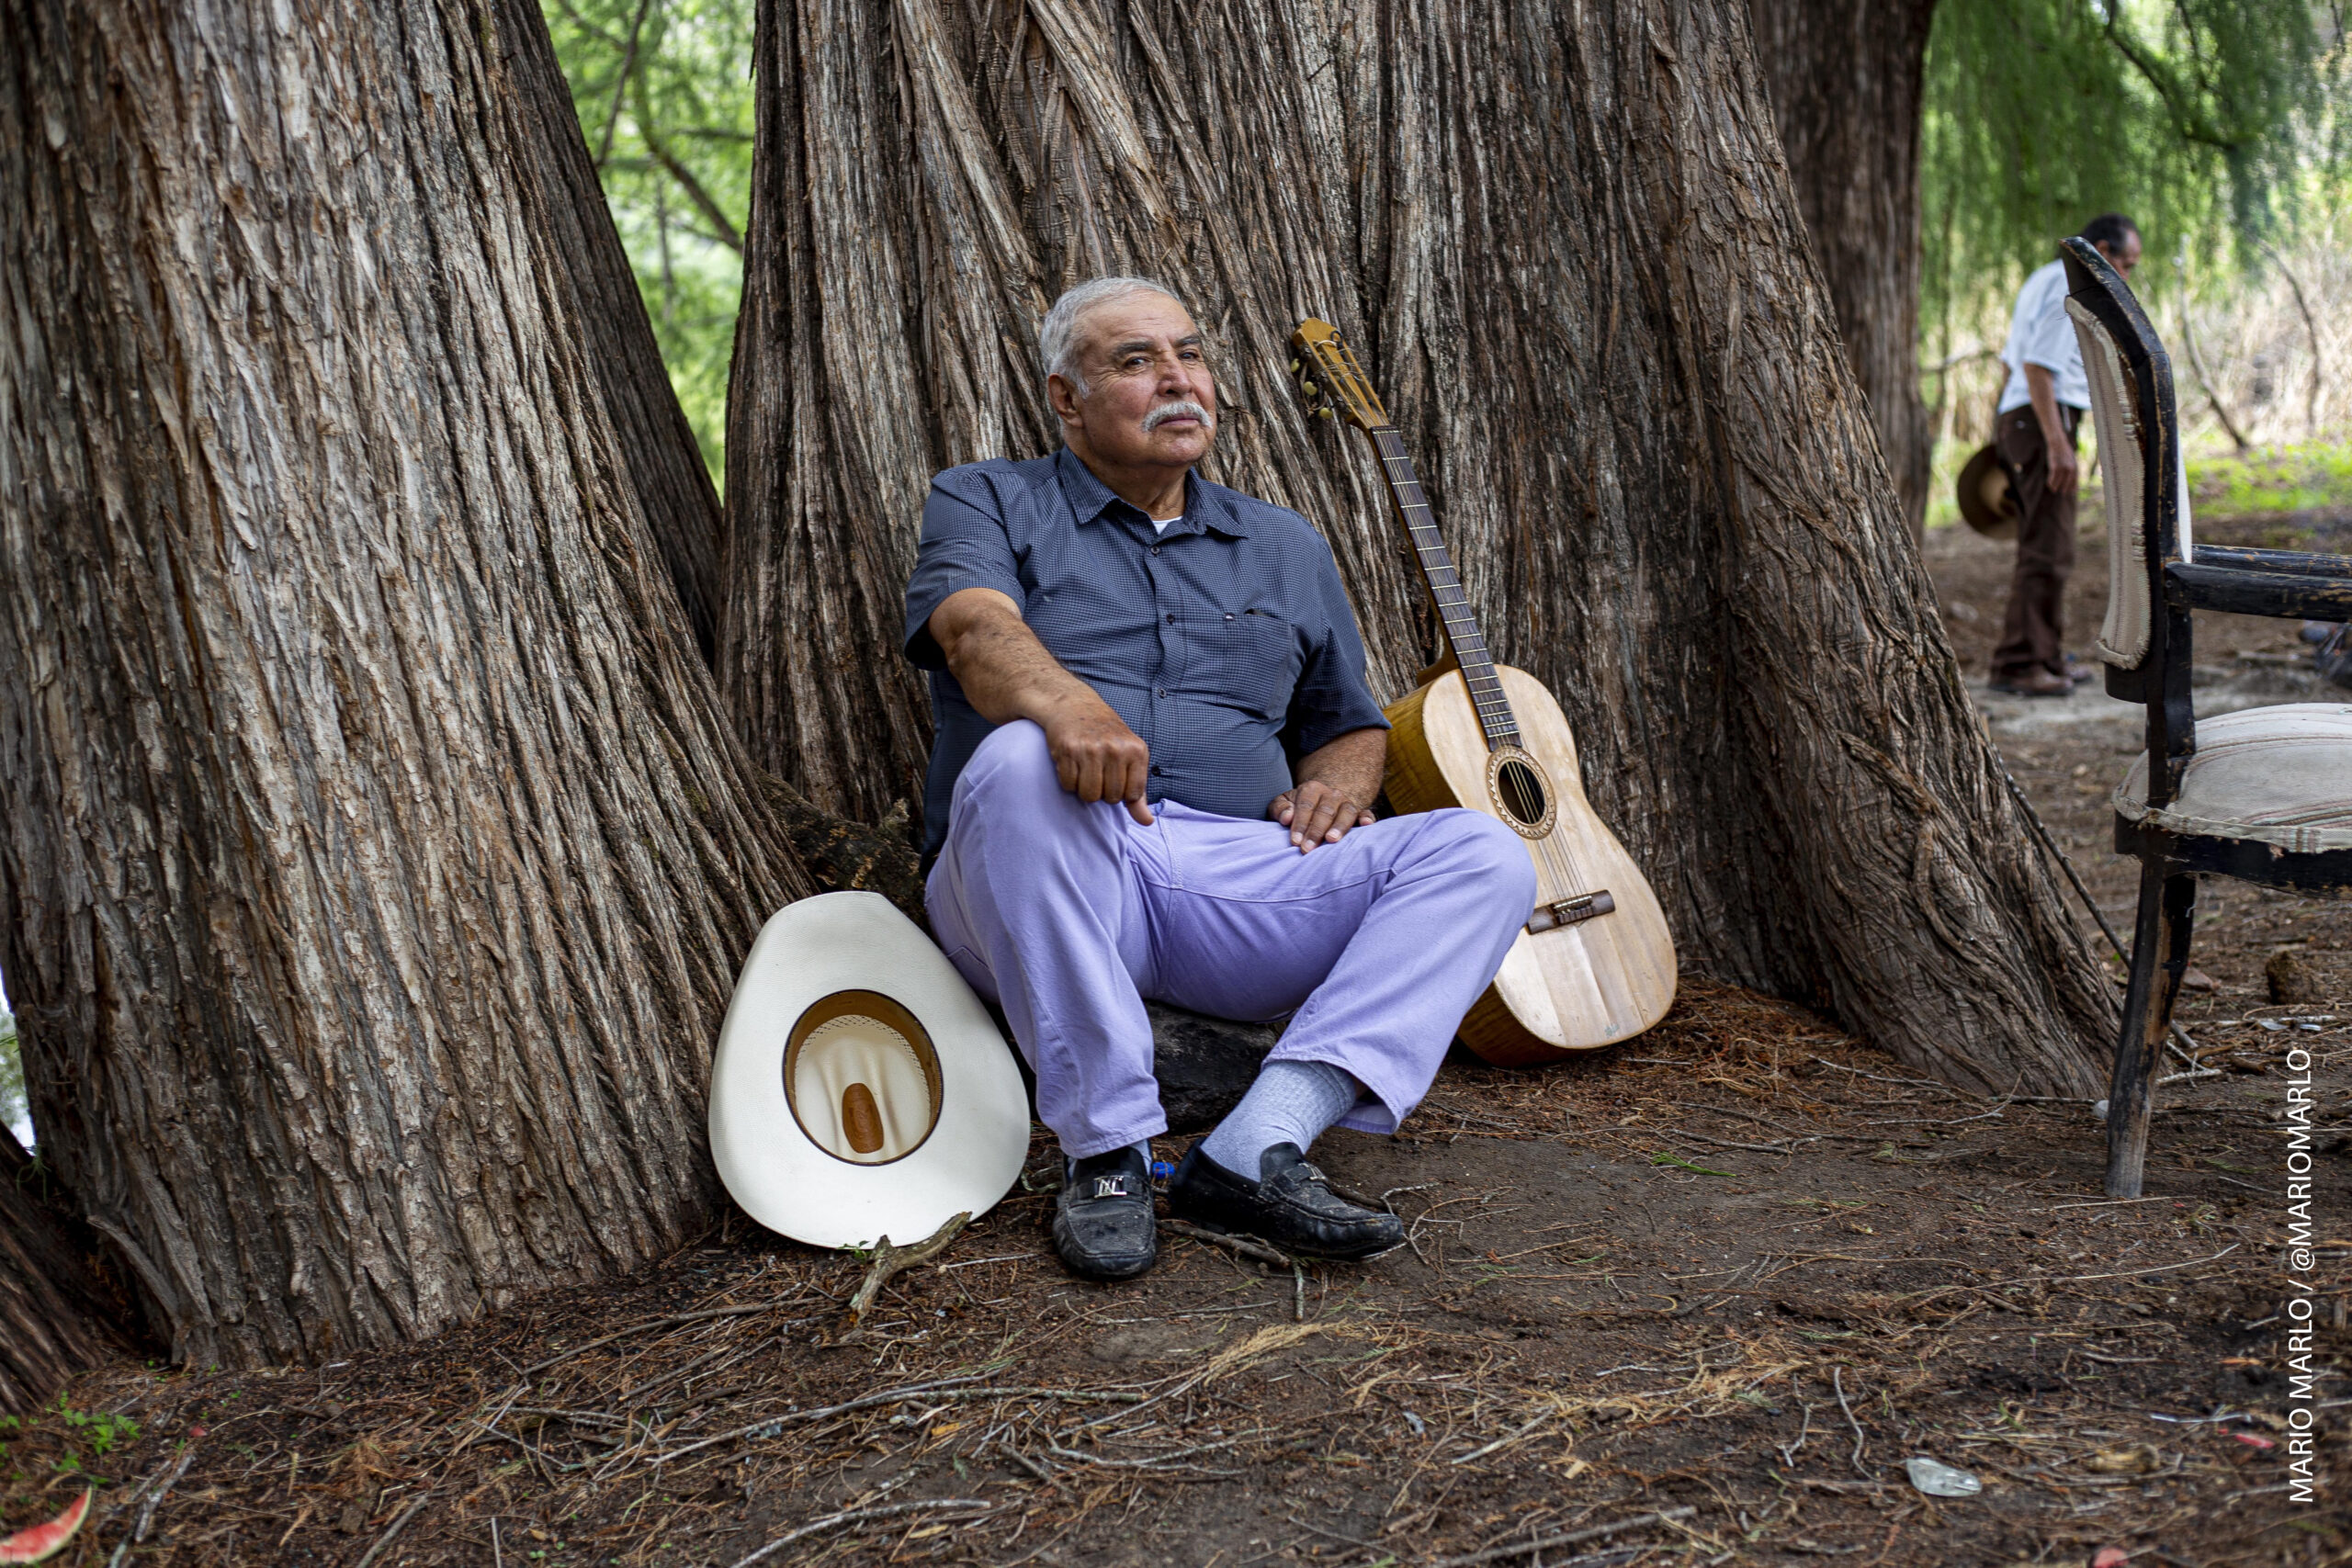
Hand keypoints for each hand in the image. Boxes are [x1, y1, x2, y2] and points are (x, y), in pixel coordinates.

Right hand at [1042, 695, 1153, 823]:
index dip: (1122, 793)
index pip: (1132, 795)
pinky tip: (1072, 764)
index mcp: (1136, 751)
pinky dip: (1068, 781)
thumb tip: (1146, 822)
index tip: (1116, 778)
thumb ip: (1138, 792)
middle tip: (1098, 772)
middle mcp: (1115, 749)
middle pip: (1110, 798)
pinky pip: (1068, 785)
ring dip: (1084, 790)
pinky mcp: (1068, 750)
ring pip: (1089, 795)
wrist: (1074, 706)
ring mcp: (1091, 749)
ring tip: (1085, 771)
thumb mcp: (1130, 758)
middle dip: (1102, 792)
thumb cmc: (1106, 736)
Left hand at [1271, 780, 1374, 852]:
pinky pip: (1366, 813)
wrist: (1320, 801)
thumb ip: (1279, 808)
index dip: (1300, 824)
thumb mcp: (1283, 803)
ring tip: (1331, 840)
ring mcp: (1347, 803)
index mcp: (1312, 789)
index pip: (1306, 807)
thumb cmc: (1296, 807)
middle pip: (1325, 811)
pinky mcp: (1359, 812)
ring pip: (1346, 812)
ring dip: (1339, 826)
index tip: (1294, 841)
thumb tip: (1287, 818)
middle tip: (1308, 848)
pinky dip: (1367, 818)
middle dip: (1316, 831)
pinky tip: (1367, 825)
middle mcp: (1332, 794)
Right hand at [2046, 442, 2079, 494]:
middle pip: (2068, 483)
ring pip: (2059, 482)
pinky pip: (2052, 478)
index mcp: (2075, 466)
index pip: (2075, 480)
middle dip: (2065, 489)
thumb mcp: (2071, 459)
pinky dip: (2050, 482)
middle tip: (2063, 493)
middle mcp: (2070, 469)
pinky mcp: (2055, 467)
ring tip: (2054, 490)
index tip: (2072, 492)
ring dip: (2056, 486)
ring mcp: (2063, 468)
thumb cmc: (2063, 451)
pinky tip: (2049, 485)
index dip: (2074, 487)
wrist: (2058, 443)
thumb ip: (2072, 467)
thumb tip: (2071, 475)